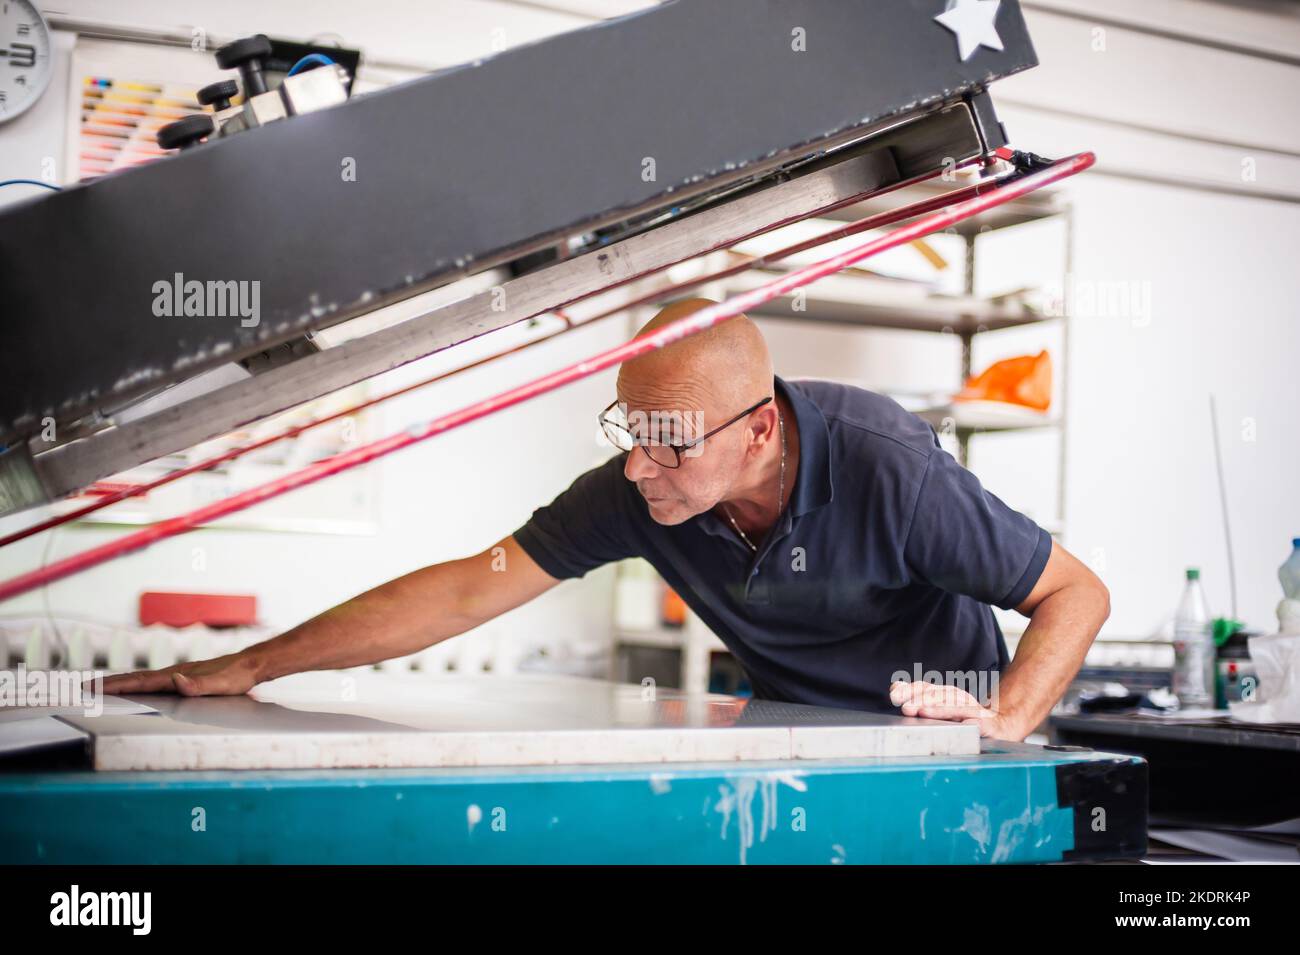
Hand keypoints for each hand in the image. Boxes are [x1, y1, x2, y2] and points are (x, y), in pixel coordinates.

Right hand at [90, 653, 261, 697]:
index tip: (95, 688)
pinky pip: (156, 682)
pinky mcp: (186, 678)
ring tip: (103, 688)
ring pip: (145, 679)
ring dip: (123, 683)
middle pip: (137, 678)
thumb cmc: (237, 677)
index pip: (141, 682)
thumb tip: (175, 681)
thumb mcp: (221, 685)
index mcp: (177, 675)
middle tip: (87, 687)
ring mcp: (179, 674)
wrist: (251, 665)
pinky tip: (138, 689)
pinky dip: (140, 685)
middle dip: (111, 684)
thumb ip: (199, 685)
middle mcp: (175, 673)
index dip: (117, 686)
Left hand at [888, 680, 1026, 740]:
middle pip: (940, 696)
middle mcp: (960, 700)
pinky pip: (978, 725)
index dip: (911, 690)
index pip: (927, 689)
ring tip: (923, 712)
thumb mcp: (942, 706)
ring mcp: (975, 712)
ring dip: (939, 709)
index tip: (895, 694)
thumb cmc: (966, 718)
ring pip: (956, 707)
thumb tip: (896, 687)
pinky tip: (959, 725)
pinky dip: (968, 723)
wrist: (1002, 725)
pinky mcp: (988, 726)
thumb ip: (920, 697)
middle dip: (921, 700)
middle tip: (905, 707)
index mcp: (948, 695)